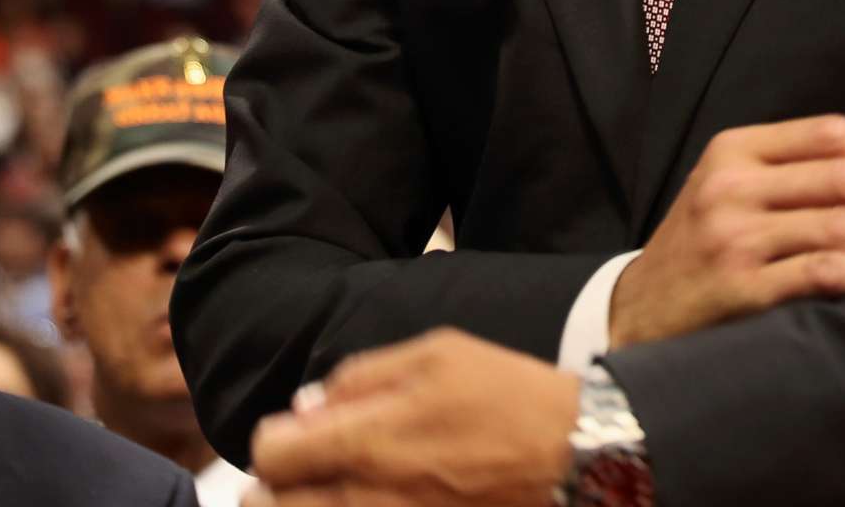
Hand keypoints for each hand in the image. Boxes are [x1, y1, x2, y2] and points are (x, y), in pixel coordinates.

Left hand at [248, 329, 577, 506]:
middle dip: (273, 487)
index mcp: (368, 440)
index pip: (270, 454)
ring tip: (323, 490)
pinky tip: (367, 499)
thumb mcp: (438, 354)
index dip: (273, 440)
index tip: (294, 434)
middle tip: (295, 474)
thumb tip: (306, 406)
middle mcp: (368, 496)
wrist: (575, 458)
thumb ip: (362, 377)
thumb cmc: (509, 397)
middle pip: (271, 506)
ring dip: (299, 505)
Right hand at [607, 114, 844, 348]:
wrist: (637, 312)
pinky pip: (826, 272)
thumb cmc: (703, 248)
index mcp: (735, 147)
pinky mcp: (740, 286)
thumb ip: (792, 173)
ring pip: (843, 224)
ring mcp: (734, 235)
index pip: (830, 132)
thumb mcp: (730, 190)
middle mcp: (732, 184)